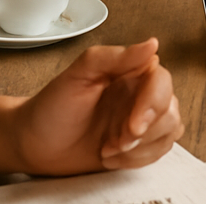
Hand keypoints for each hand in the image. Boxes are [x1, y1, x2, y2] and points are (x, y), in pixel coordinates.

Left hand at [14, 38, 182, 174]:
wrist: (36, 145)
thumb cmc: (51, 109)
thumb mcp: (77, 76)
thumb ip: (115, 56)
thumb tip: (152, 44)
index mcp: (130, 71)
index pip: (161, 81)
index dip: (152, 105)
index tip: (133, 125)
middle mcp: (140, 93)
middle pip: (170, 109)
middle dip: (144, 132)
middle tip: (115, 141)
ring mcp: (142, 118)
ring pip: (170, 131)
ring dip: (139, 148)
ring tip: (109, 147)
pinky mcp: (141, 142)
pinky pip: (160, 150)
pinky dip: (137, 159)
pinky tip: (112, 156)